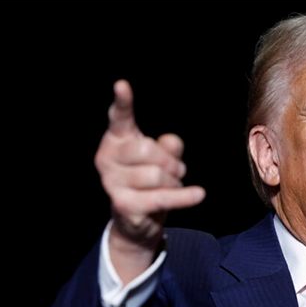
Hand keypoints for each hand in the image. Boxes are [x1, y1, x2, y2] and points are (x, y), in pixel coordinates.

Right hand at [95, 79, 205, 282]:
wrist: (137, 221)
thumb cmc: (149, 181)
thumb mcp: (163, 159)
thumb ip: (168, 146)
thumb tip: (170, 143)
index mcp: (116, 139)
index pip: (118, 117)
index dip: (122, 102)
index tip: (122, 85)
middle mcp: (106, 158)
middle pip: (146, 149)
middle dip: (170, 161)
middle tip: (177, 171)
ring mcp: (111, 182)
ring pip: (156, 175)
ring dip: (174, 182)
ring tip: (173, 186)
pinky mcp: (123, 205)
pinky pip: (161, 197)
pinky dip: (184, 197)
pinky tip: (198, 194)